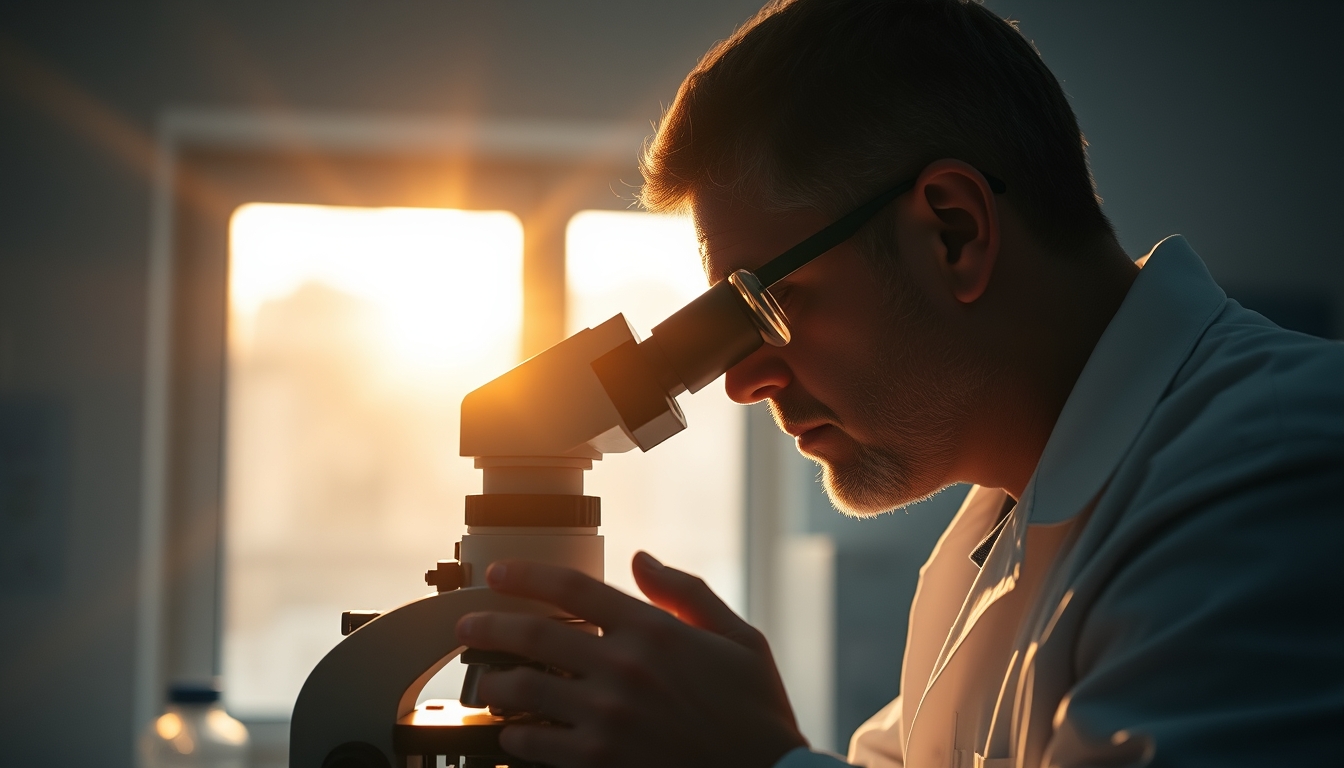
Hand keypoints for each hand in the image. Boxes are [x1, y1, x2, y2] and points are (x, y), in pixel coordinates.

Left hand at [455, 551, 807, 767]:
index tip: (498, 575)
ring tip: (485, 683)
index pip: (572, 589)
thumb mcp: (739, 638)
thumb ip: (686, 593)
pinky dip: (516, 737)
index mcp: (654, 631)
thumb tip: (641, 559)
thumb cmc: (756, 712)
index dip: (525, 575)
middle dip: (488, 625)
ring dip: (494, 683)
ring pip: (525, 690)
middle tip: (465, 627)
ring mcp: (608, 718)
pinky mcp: (601, 762)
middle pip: (534, 635)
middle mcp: (624, 669)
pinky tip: (512, 734)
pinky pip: (537, 745)